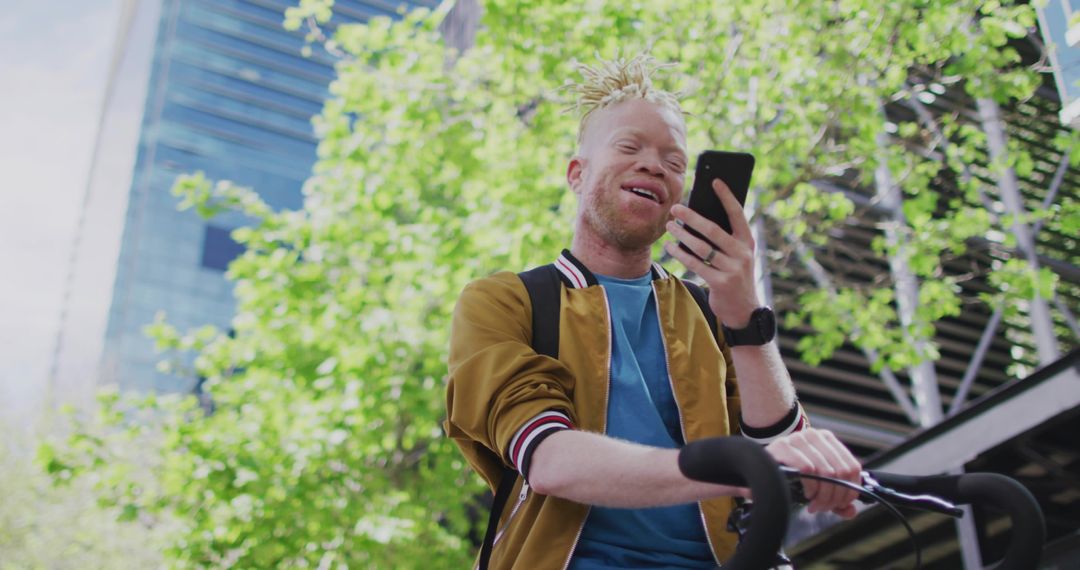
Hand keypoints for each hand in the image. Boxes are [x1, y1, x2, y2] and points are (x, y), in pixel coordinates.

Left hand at [663, 178, 758, 327]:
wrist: (744, 310)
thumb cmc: (735, 275)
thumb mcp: (737, 255)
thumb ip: (724, 238)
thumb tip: (697, 216)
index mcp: (748, 241)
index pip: (737, 214)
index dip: (727, 196)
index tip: (715, 180)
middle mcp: (743, 253)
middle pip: (713, 229)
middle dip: (692, 217)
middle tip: (675, 208)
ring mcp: (733, 269)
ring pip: (701, 247)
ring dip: (682, 235)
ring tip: (669, 226)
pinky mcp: (721, 282)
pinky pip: (695, 264)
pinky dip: (680, 254)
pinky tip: (669, 246)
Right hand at [765, 428, 861, 517]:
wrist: (760, 464)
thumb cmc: (792, 474)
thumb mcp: (818, 483)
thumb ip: (836, 498)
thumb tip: (851, 511)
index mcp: (828, 439)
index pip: (853, 467)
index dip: (850, 491)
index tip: (840, 504)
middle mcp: (815, 435)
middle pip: (841, 472)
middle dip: (835, 497)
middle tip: (823, 507)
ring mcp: (799, 438)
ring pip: (827, 472)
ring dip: (822, 496)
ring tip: (814, 504)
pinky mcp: (784, 446)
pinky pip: (808, 469)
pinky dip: (810, 487)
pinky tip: (805, 494)